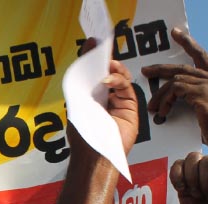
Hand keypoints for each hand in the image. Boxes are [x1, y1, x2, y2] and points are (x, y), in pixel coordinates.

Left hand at [68, 39, 139, 155]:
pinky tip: (107, 80)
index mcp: (93, 98)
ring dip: (113, 68)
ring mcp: (120, 103)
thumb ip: (81, 83)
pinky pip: (126, 88)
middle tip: (100, 47)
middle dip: (105, 59)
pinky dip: (118, 80)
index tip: (91, 43)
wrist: (93, 156)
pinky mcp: (130, 108)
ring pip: (121, 77)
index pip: (95, 74)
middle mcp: (108, 99)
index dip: (94, 59)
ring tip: (106, 64)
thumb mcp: (77, 104)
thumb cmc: (83, 136)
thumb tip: (81, 62)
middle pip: (110, 73)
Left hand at [142, 28, 207, 156]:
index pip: (201, 56)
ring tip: (152, 106)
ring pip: (176, 80)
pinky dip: (165, 100)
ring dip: (160, 94)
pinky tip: (161, 112)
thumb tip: (176, 97)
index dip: (188, 43)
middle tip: (145, 70)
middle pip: (183, 67)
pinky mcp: (201, 93)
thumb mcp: (207, 109)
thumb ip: (196, 97)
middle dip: (161, 68)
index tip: (177, 33)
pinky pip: (175, 90)